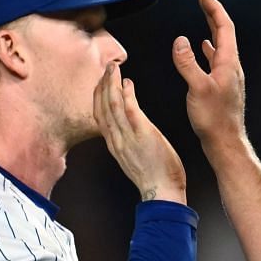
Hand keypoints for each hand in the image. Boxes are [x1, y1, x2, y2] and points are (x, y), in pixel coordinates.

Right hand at [93, 62, 185, 203]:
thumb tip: (130, 131)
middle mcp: (116, 139)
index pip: (99, 115)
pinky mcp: (142, 135)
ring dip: (111, 84)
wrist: (162, 192)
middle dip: (102, 85)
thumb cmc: (155, 176)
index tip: (101, 82)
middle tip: (106, 68)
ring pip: (111, 105)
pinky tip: (127, 83)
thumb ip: (129, 142)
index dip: (98, 96)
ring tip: (114, 68)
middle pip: (101, 106)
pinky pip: (129, 110)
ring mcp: (127, 136)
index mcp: (115, 144)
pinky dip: (126, 94)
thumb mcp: (134, 158)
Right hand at [172, 0, 247, 151]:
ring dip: (212, 30)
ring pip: (221, 47)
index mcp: (229, 64)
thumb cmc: (213, 119)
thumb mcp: (197, 88)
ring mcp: (228, 77)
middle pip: (225, 34)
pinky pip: (217, 60)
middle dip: (213, 15)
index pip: (225, 28)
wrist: (225, 143)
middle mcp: (232, 68)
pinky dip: (210, 49)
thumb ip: (188, 64)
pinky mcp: (223, 87)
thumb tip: (181, 40)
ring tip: (205, 18)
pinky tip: (204, 48)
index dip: (214, 10)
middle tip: (203, 0)